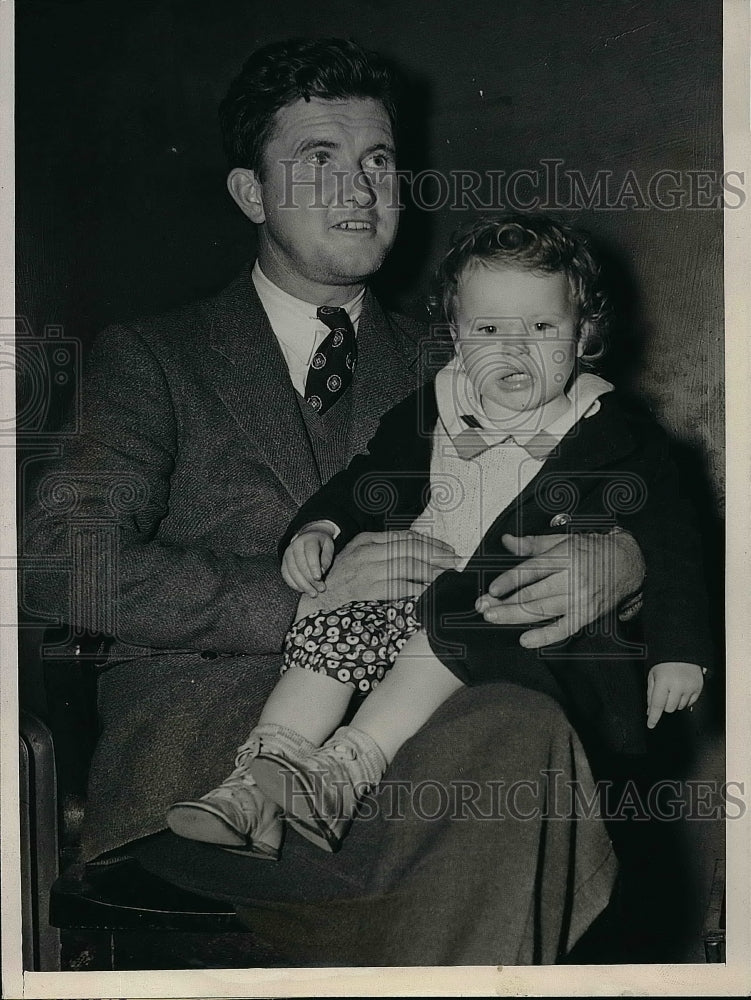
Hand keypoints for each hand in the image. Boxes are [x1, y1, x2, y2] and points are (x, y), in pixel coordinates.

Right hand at [281, 525, 335, 597]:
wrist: (308, 536)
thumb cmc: (321, 544)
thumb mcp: (329, 546)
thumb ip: (327, 557)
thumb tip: (322, 571)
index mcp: (308, 540)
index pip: (310, 553)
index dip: (314, 566)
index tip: (318, 578)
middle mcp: (295, 546)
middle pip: (300, 564)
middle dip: (310, 579)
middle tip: (320, 589)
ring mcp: (287, 553)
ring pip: (292, 571)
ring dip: (302, 584)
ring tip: (313, 593)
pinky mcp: (284, 561)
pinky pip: (286, 575)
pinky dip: (293, 584)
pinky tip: (302, 590)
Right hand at [293, 530, 457, 617]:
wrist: (315, 605)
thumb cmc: (340, 585)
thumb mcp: (357, 560)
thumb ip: (380, 554)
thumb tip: (414, 555)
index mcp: (365, 541)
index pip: (405, 537)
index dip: (430, 543)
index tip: (447, 550)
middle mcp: (366, 552)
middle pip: (410, 548)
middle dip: (436, 555)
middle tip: (455, 564)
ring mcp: (365, 570)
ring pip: (408, 565)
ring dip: (431, 572)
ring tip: (446, 578)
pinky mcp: (366, 589)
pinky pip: (399, 586)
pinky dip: (418, 589)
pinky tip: (429, 592)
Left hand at [475, 530, 644, 648]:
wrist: (628, 563)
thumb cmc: (592, 550)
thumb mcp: (561, 540)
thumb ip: (531, 543)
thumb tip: (506, 540)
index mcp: (564, 557)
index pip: (531, 571)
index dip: (509, 581)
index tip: (492, 590)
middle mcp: (572, 579)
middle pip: (533, 595)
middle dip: (505, 603)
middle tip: (484, 609)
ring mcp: (580, 599)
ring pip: (542, 612)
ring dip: (515, 617)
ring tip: (494, 618)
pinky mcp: (587, 615)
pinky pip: (564, 629)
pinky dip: (544, 636)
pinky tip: (525, 640)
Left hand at [647, 661, 703, 728]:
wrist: (682, 652)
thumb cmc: (665, 663)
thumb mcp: (652, 675)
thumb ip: (650, 694)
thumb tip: (650, 711)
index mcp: (663, 681)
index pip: (657, 704)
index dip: (653, 717)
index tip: (651, 724)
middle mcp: (678, 685)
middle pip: (669, 708)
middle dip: (664, 704)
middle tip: (664, 693)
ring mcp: (690, 687)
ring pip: (679, 707)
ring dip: (674, 702)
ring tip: (673, 688)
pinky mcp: (698, 688)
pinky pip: (690, 703)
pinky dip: (684, 700)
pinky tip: (681, 690)